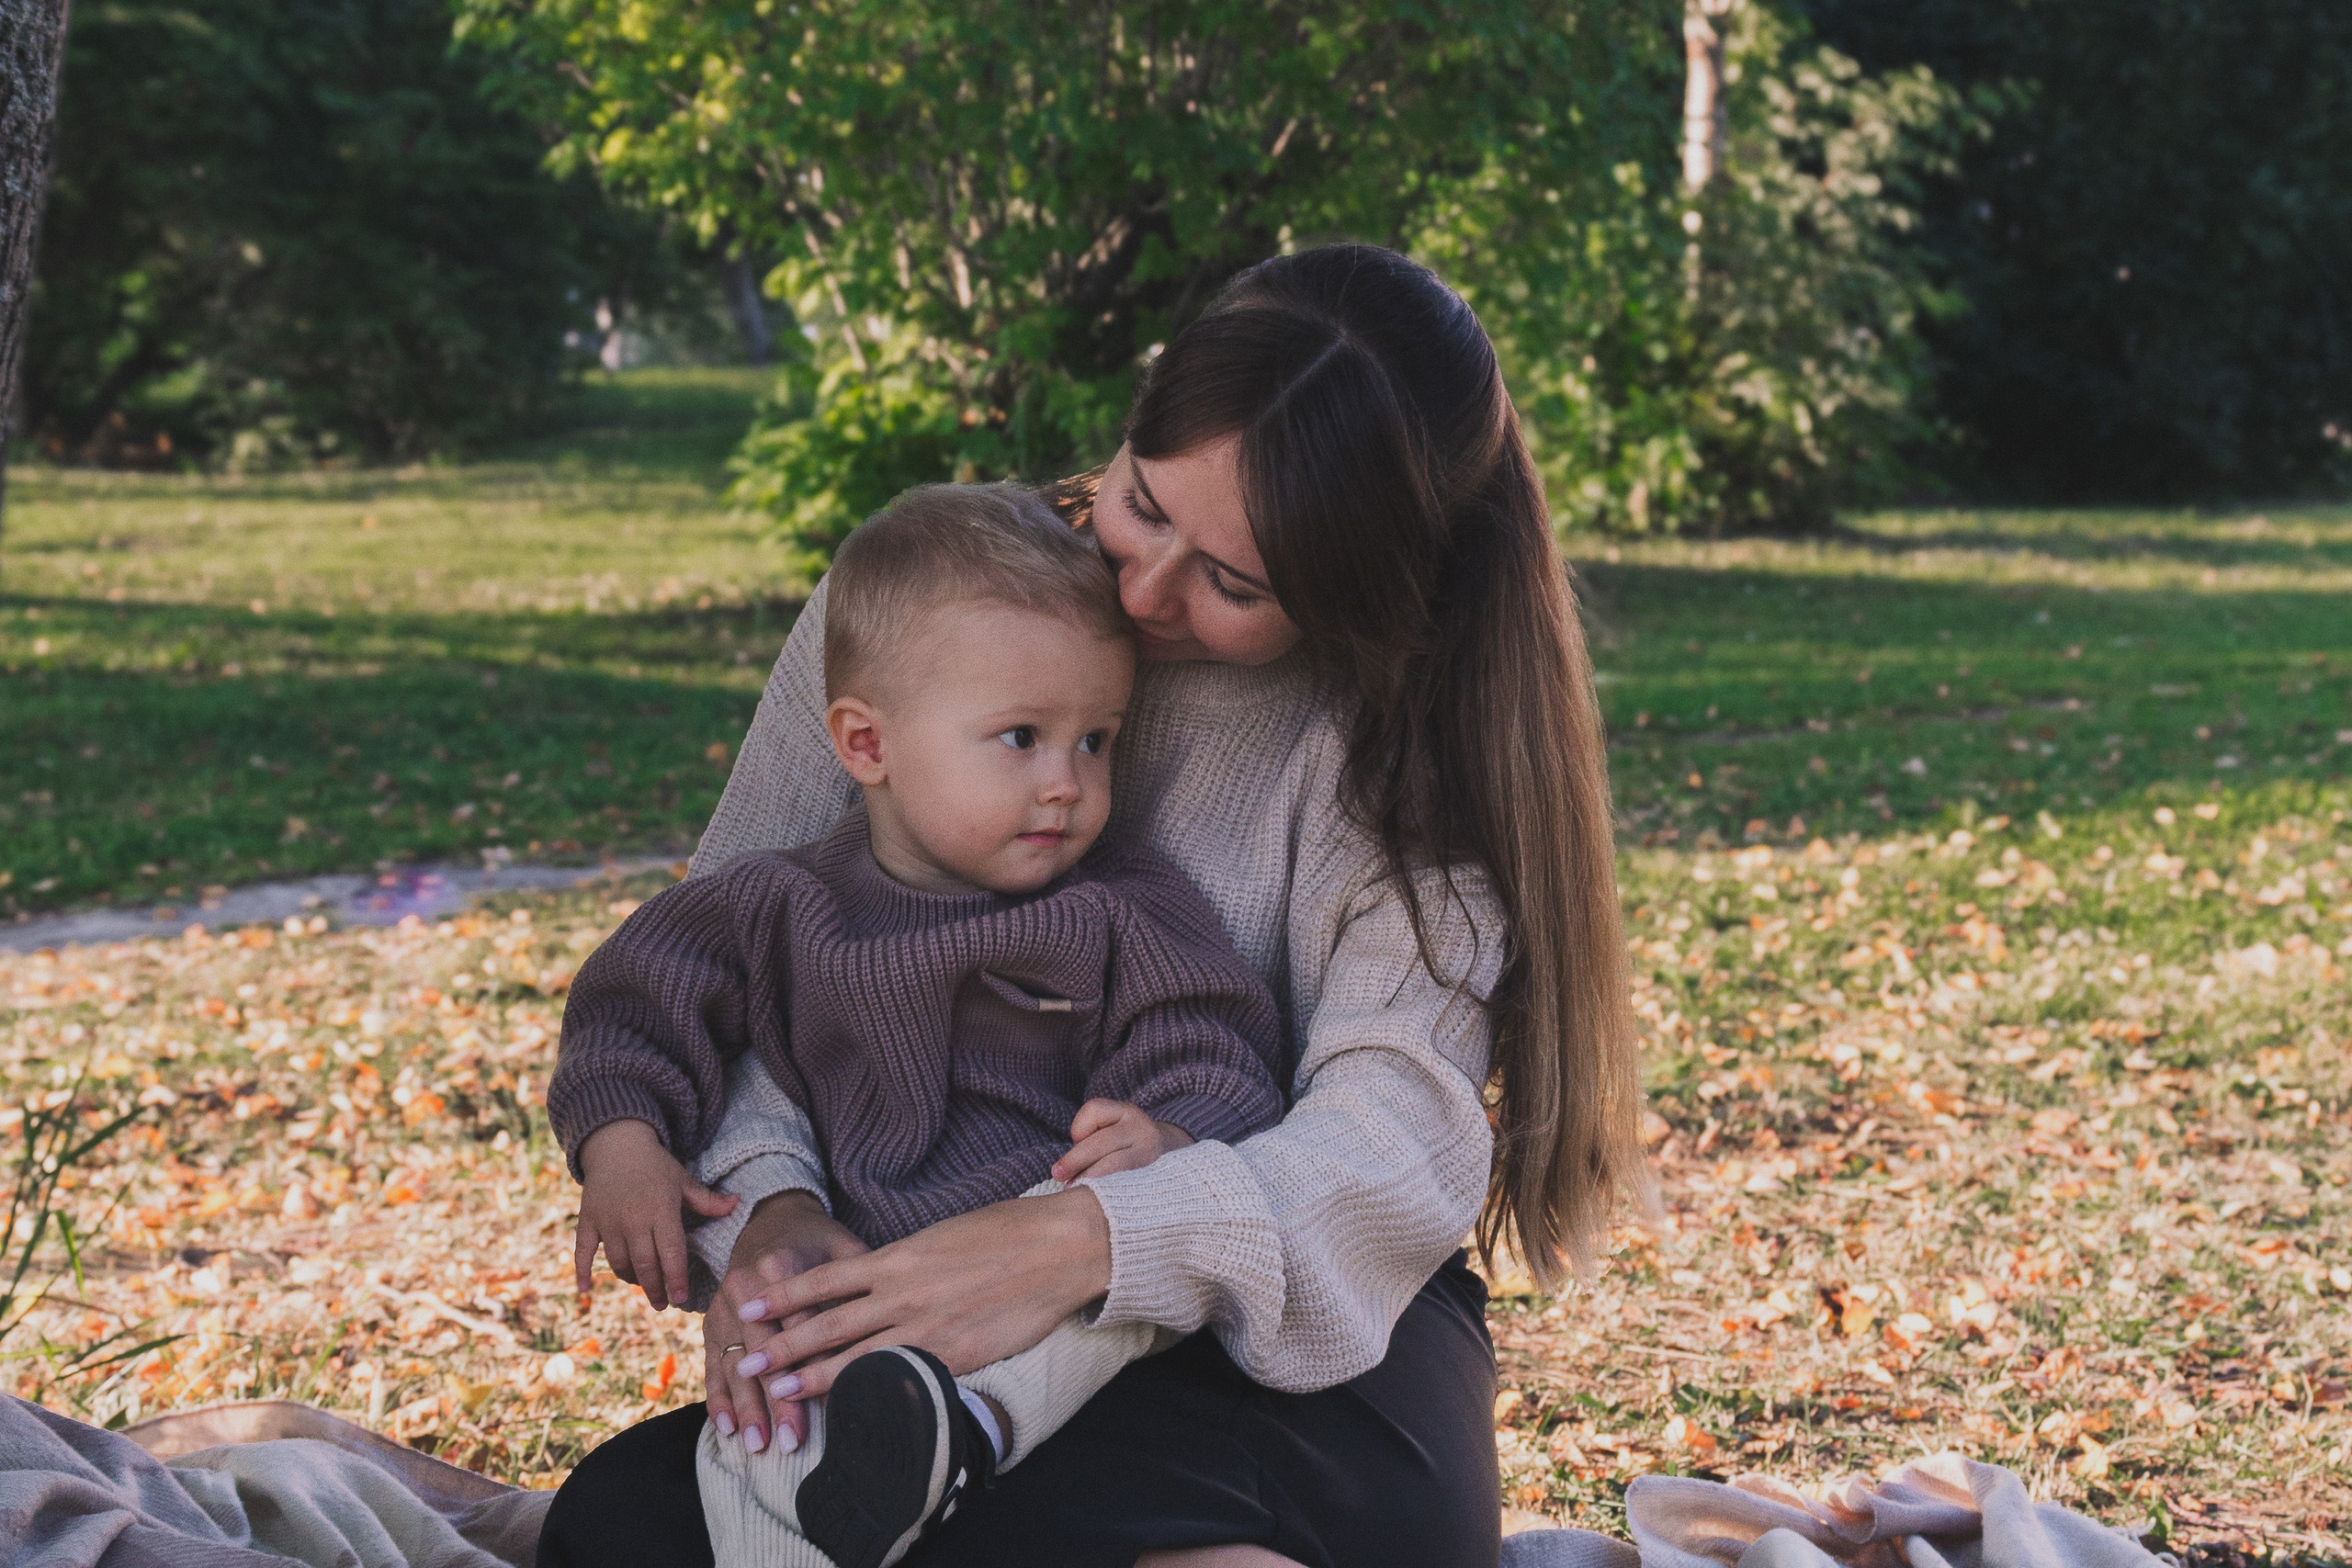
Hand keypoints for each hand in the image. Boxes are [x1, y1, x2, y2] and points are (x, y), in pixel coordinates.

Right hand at [575, 1119, 738, 1308]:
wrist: (616, 1144)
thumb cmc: (655, 1166)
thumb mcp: (682, 1180)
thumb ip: (707, 1199)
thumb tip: (738, 1204)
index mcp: (660, 1211)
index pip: (671, 1253)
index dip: (676, 1278)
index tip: (681, 1297)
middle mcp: (633, 1219)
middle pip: (644, 1264)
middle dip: (655, 1288)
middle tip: (663, 1304)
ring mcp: (608, 1221)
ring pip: (618, 1261)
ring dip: (630, 1278)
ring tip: (642, 1285)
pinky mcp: (588, 1220)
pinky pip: (583, 1250)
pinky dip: (581, 1271)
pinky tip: (585, 1289)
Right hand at [704, 1190, 869, 1453]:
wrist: (770, 1218)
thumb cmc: (817, 1238)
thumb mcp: (842, 1245)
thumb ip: (864, 1281)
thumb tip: (898, 1320)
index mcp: (780, 1266)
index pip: (801, 1327)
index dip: (814, 1367)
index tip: (826, 1403)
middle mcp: (745, 1287)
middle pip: (764, 1352)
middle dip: (776, 1400)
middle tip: (790, 1442)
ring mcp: (723, 1307)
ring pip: (734, 1365)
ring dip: (747, 1409)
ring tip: (759, 1445)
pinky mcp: (710, 1321)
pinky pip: (711, 1363)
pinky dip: (717, 1398)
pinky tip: (725, 1429)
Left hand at [736, 1184, 1110, 1406]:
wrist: (1058, 1249)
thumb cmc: (1008, 1232)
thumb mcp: (944, 1235)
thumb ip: (908, 1259)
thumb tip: (882, 1273)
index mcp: (899, 1256)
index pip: (826, 1278)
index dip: (784, 1294)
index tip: (749, 1304)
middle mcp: (904, 1293)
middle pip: (828, 1323)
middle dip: (781, 1344)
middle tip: (744, 1358)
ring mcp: (928, 1327)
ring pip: (856, 1358)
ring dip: (811, 1376)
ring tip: (778, 1389)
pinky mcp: (955, 1355)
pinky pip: (902, 1376)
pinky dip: (870, 1390)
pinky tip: (850, 1403)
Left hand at [1052, 1098, 1194, 1182]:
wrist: (1170, 1158)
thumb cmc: (1125, 1147)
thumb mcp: (1112, 1130)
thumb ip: (1091, 1142)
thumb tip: (1061, 1171)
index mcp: (1128, 1112)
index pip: (1094, 1111)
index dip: (1079, 1128)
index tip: (1078, 1142)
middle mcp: (1142, 1130)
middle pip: (1099, 1143)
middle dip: (1073, 1161)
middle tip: (1058, 1176)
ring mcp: (1151, 1155)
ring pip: (1112, 1166)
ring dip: (1088, 1180)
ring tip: (1074, 1190)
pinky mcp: (1154, 1178)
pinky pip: (1122, 1185)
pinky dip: (1105, 1191)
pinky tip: (1098, 1198)